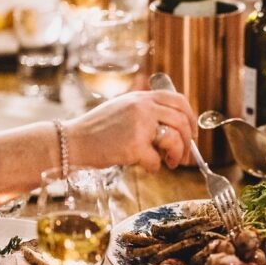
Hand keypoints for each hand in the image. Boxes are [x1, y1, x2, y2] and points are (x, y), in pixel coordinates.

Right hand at [66, 90, 195, 171]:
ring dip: (177, 155)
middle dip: (188, 141)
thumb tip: (177, 129)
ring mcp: (139, 125)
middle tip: (184, 155)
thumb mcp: (123, 109)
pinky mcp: (134, 146)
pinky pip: (156, 160)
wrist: (72, 141)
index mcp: (141, 97)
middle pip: (181, 121)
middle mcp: (142, 107)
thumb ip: (147, 112)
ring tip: (170, 163)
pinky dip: (154, 167)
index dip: (191, 118)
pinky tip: (146, 166)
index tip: (192, 133)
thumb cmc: (97, 130)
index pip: (178, 100)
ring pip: (174, 139)